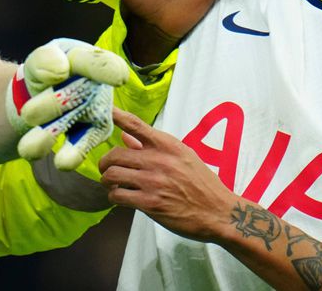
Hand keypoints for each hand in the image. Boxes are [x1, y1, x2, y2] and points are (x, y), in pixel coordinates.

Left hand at [6, 38, 128, 170]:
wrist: (39, 94)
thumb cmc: (45, 72)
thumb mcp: (40, 60)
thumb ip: (44, 60)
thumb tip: (60, 72)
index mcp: (87, 59)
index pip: (100, 63)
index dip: (109, 70)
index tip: (118, 78)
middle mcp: (99, 85)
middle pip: (77, 95)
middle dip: (52, 105)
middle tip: (27, 114)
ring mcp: (99, 110)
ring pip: (76, 123)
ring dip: (51, 135)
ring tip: (28, 149)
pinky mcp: (95, 134)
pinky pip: (83, 146)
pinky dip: (71, 155)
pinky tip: (61, 163)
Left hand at [100, 107, 238, 241]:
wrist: (218, 212)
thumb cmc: (200, 182)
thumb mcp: (182, 156)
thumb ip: (152, 146)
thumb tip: (125, 136)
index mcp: (167, 145)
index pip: (136, 125)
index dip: (116, 116)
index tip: (104, 109)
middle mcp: (158, 160)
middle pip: (115, 154)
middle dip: (105, 162)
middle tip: (106, 168)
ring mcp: (153, 182)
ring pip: (112, 175)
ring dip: (107, 180)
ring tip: (111, 184)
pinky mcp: (150, 204)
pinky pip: (118, 196)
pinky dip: (114, 197)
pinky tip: (120, 197)